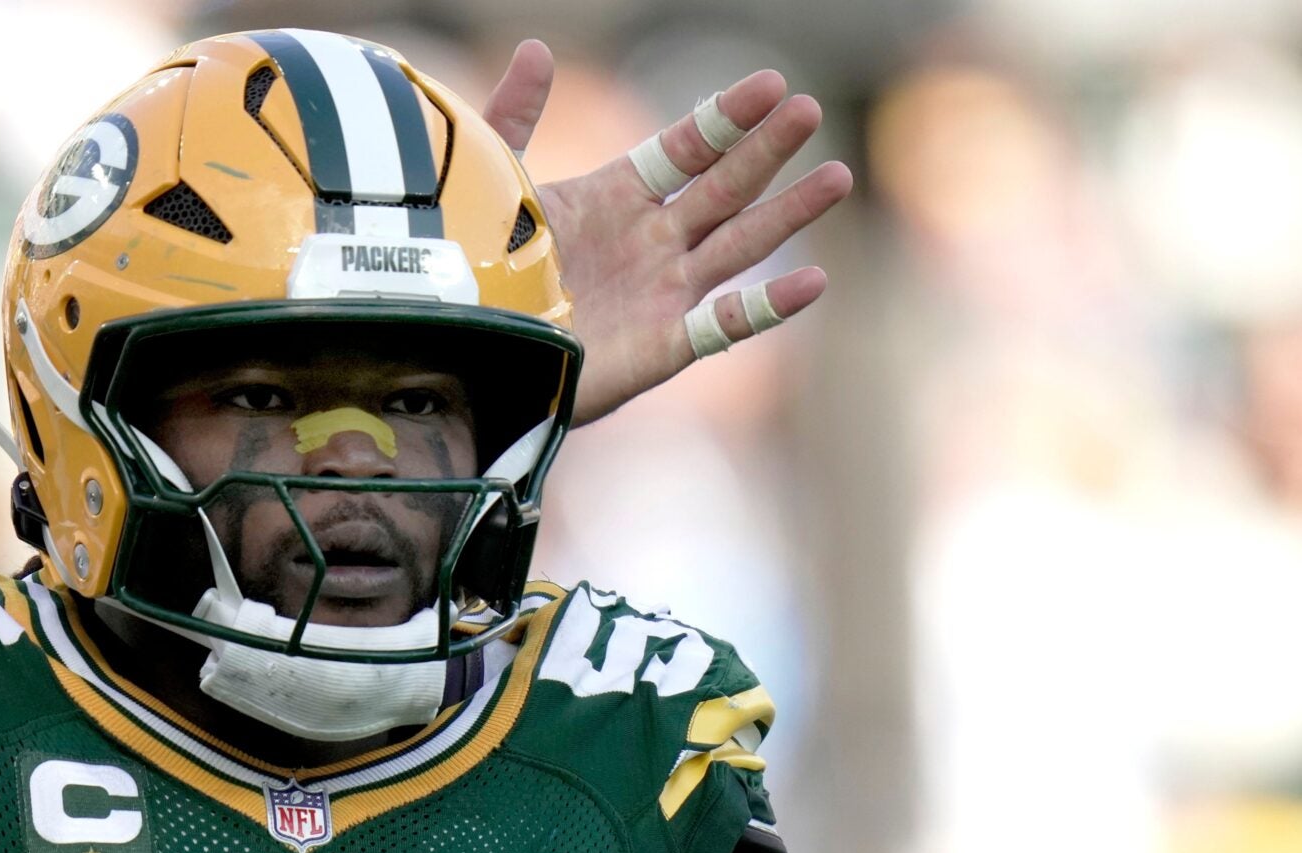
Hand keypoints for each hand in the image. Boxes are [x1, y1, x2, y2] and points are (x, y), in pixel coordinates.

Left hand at [480, 42, 855, 424]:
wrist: (464, 357)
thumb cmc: (477, 276)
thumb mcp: (495, 187)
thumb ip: (515, 118)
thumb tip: (537, 45)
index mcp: (618, 198)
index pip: (686, 149)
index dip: (725, 118)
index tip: (769, 84)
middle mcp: (651, 242)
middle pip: (723, 188)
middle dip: (766, 151)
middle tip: (808, 110)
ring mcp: (662, 294)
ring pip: (738, 246)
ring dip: (788, 214)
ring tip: (836, 178)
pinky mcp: (661, 347)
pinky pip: (723, 325)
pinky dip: (767, 306)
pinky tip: (812, 281)